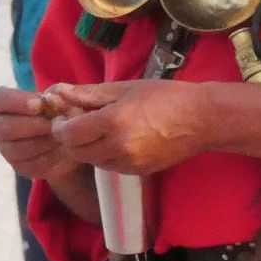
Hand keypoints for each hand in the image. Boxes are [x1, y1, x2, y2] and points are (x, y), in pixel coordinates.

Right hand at [0, 86, 75, 179]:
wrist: (67, 137)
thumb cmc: (58, 109)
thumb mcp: (61, 97)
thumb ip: (57, 95)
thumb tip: (53, 100)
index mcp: (2, 102)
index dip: (17, 102)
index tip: (39, 105)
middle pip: (5, 128)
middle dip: (33, 126)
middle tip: (56, 124)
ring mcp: (6, 149)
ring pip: (18, 149)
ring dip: (44, 143)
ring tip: (64, 137)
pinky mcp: (19, 167)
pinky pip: (31, 165)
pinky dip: (52, 158)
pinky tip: (66, 151)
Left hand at [46, 80, 205, 174]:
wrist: (201, 120)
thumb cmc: (164, 96)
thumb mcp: (124, 88)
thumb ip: (88, 93)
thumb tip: (58, 91)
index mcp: (113, 122)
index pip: (69, 134)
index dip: (60, 126)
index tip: (63, 116)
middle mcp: (118, 147)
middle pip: (76, 151)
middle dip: (70, 138)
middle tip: (77, 122)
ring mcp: (128, 163)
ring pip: (91, 161)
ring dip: (86, 147)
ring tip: (97, 129)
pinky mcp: (138, 172)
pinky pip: (109, 166)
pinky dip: (104, 155)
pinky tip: (115, 139)